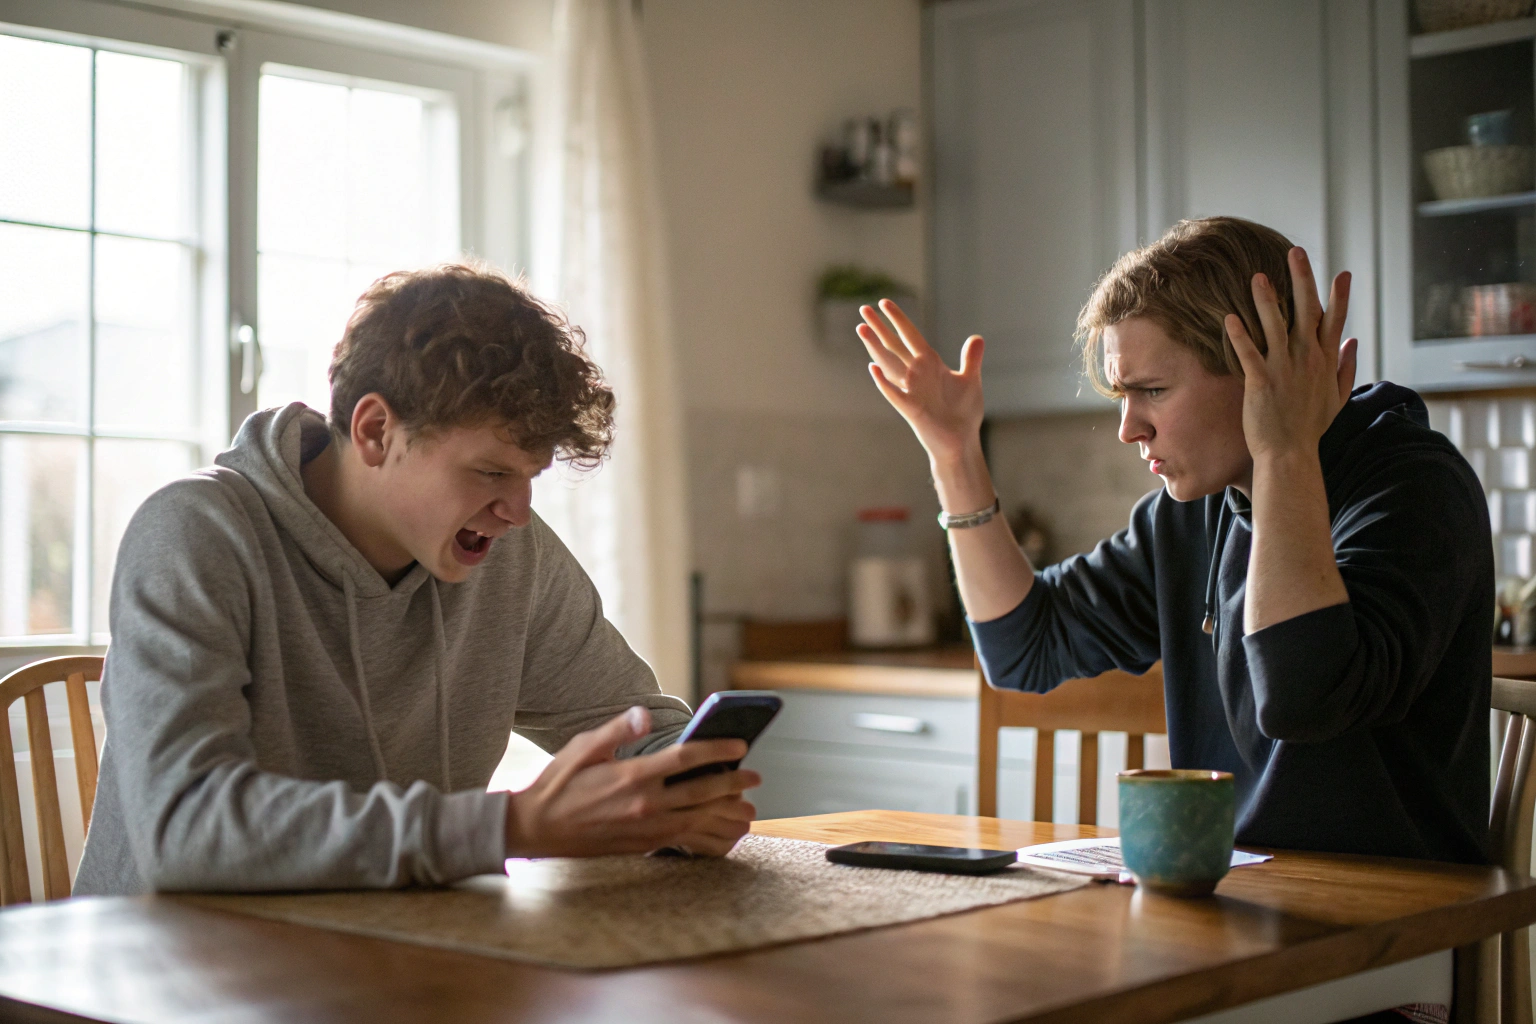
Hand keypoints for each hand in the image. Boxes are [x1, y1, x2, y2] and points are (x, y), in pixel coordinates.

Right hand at [504, 707, 759, 858]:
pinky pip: (684, 841)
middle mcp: (644, 805)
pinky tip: (720, 832)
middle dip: (733, 783)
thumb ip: (618, 729)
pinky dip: (707, 835)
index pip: (686, 759)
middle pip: (702, 792)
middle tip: (755, 777)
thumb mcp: (583, 747)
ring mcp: (645, 830)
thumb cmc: (558, 783)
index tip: (739, 746)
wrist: (535, 829)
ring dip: (727, 814)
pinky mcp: (642, 846)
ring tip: (749, 810)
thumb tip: (644, 715)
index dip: (716, 750)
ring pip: (698, 821)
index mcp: (632, 776)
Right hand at [858, 299, 984, 462]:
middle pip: (894, 346)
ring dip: (875, 348)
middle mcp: (916, 375)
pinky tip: (872, 369)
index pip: (910, 336)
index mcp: (929, 365)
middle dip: (879, 328)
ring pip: (889, 364)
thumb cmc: (963, 414)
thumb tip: (977, 338)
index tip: (884, 302)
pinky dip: (884, 382)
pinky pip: (895, 394)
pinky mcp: (912, 409)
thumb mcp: (970, 381)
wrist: (962, 442)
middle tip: (863, 309)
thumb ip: (971, 359)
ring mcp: (912, 391)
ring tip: (861, 330)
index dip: (898, 319)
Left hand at [1225, 248, 1357, 462]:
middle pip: (1307, 311)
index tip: (1342, 272)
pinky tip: (1229, 317)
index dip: (1338, 295)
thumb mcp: (1337, 398)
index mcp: (1325, 361)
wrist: (1290, 456)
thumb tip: (1354, 342)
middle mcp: (1307, 359)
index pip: (1334, 320)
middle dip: (1302, 280)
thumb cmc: (1310, 428)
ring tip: (1258, 276)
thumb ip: (1345, 368)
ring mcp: (1285, 369)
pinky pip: (1249, 353)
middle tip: (1295, 252)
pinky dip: (1240, 335)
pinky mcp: (1261, 382)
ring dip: (1267, 300)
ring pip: (1276, 326)